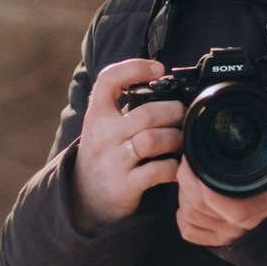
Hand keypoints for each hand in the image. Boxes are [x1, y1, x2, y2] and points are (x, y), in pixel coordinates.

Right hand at [72, 59, 184, 229]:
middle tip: (183, 114)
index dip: (134, 67)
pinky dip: (174, 167)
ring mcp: (112, 162)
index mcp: (97, 115)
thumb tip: (162, 81)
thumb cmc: (103, 153)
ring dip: (175, 139)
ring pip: (153, 140)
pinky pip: (157, 171)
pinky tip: (175, 166)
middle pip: (146, 113)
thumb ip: (123, 106)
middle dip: (174, 111)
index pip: (108, 80)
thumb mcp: (102, 125)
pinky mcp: (124, 186)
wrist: (83, 198)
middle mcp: (102, 136)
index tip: (158, 69)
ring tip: (180, 140)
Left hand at [175, 100, 266, 247]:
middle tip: (188, 161)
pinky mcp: (218, 240)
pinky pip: (189, 231)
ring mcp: (229, 234)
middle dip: (186, 180)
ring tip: (192, 176)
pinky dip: (184, 216)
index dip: (195, 177)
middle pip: (196, 205)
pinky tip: (193, 199)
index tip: (192, 158)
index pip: (211, 198)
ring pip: (190, 216)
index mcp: (256, 203)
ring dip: (184, 195)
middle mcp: (242, 224)